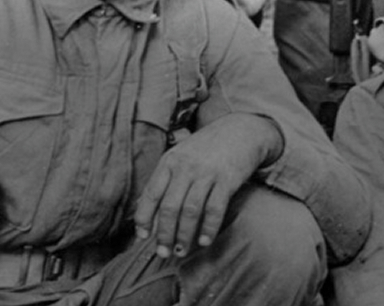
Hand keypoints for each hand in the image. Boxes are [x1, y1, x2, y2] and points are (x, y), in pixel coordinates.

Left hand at [133, 113, 282, 258]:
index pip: (151, 194)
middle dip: (164, 234)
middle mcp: (186, 167)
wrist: (240, 130)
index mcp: (170, 161)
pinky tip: (205, 241)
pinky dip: (208, 228)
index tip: (142, 237)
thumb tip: (144, 207)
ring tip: (181, 251)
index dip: (144, 218)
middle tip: (163, 253)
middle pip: (169, 207)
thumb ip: (165, 178)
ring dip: (184, 235)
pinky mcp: (227, 180)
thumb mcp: (180, 155)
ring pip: (190, 211)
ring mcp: (207, 173)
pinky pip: (215, 209)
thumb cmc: (206, 148)